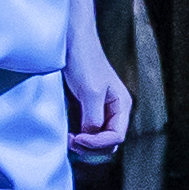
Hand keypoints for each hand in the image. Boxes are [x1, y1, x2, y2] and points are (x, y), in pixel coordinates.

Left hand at [63, 35, 132, 160]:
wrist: (71, 41)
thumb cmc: (84, 61)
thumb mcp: (91, 92)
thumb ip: (93, 118)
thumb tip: (90, 135)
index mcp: (122, 105)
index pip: (116, 137)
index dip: (97, 143)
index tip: (76, 137)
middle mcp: (114, 110)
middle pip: (109, 143)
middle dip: (91, 147)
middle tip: (70, 140)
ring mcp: (100, 110)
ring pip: (98, 140)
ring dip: (84, 144)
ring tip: (68, 138)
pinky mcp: (86, 109)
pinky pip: (86, 131)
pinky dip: (78, 137)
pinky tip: (66, 132)